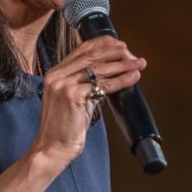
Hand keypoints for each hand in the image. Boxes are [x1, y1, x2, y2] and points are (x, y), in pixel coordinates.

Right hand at [31, 35, 146, 164]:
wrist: (52, 147)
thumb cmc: (64, 127)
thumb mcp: (73, 99)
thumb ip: (85, 85)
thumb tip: (108, 76)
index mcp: (55, 74)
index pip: (81, 50)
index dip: (102, 44)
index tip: (118, 43)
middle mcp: (56, 76)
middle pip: (91, 56)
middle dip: (115, 52)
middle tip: (133, 53)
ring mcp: (63, 84)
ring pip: (98, 69)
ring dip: (123, 64)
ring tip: (139, 63)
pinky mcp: (72, 95)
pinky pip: (102, 85)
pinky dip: (121, 80)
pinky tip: (132, 77)